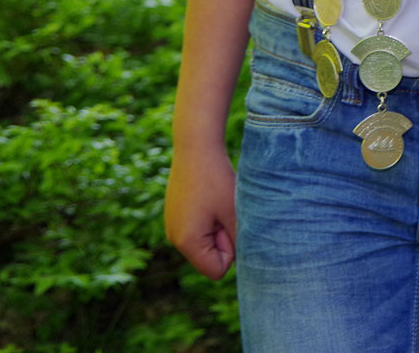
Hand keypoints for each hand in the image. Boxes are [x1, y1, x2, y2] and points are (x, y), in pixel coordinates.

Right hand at [164, 143, 238, 278]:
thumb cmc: (218, 180)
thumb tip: (246, 260)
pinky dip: (209, 217)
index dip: (230, 250)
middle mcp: (174, 239)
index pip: (216, 271)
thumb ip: (239, 242)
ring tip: (216, 202)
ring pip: (205, 242)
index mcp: (186, 243)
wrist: (196, 147)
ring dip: (217, 226)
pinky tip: (209, 197)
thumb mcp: (234, 213)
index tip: (229, 224)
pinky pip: (198, 228)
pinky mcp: (175, 215)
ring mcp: (172, 226)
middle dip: (223, 238)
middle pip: (210, 257)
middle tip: (224, 210)